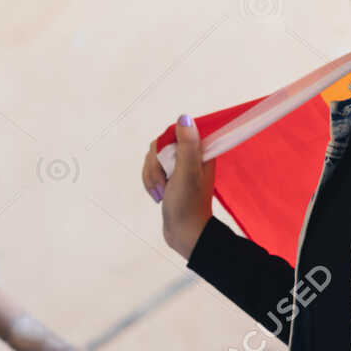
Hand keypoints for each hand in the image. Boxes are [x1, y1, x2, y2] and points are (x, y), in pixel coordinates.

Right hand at [142, 114, 214, 258]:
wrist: (184, 234)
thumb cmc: (188, 204)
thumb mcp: (188, 172)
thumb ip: (187, 145)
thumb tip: (184, 117)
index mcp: (201, 151)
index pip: (176, 132)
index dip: (166, 146)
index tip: (169, 163)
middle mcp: (191, 156)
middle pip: (161, 145)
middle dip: (156, 165)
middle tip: (166, 182)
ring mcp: (179, 168)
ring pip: (153, 158)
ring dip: (152, 175)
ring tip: (162, 192)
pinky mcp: (169, 178)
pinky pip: (151, 170)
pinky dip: (150, 182)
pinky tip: (158, 196)